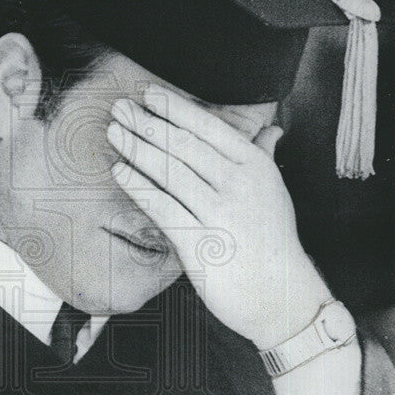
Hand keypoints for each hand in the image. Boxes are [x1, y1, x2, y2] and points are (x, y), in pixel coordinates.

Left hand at [107, 85, 330, 347]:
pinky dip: (139, 187)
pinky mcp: (200, 243)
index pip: (210, 128)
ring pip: (170, 172)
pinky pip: (163, 208)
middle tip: (120, 108)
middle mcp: (240, 185)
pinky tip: (120, 172)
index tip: (150, 95)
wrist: (281, 298)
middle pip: (185, 146)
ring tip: (114, 133)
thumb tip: (272, 129)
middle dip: (148, 123)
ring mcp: (220, 214)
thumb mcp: (275, 195)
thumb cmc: (272, 244)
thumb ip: (266, 158)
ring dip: (137, 148)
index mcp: (256, 167)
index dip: (176, 109)